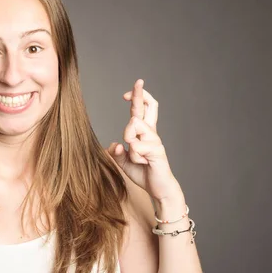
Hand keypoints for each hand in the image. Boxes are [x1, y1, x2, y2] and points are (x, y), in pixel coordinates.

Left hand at [107, 79, 182, 202]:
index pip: (142, 109)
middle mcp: (151, 133)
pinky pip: (136, 146)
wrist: (158, 189)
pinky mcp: (157, 151)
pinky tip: (143, 163)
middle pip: (147, 107)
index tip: (126, 93)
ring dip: (129, 139)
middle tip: (138, 82)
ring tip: (136, 155)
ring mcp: (155, 140)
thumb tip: (113, 144)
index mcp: (144, 132)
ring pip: (134, 126)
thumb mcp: (124, 162)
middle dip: (139, 95)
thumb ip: (117, 153)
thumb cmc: (144, 172)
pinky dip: (134, 157)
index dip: (136, 97)